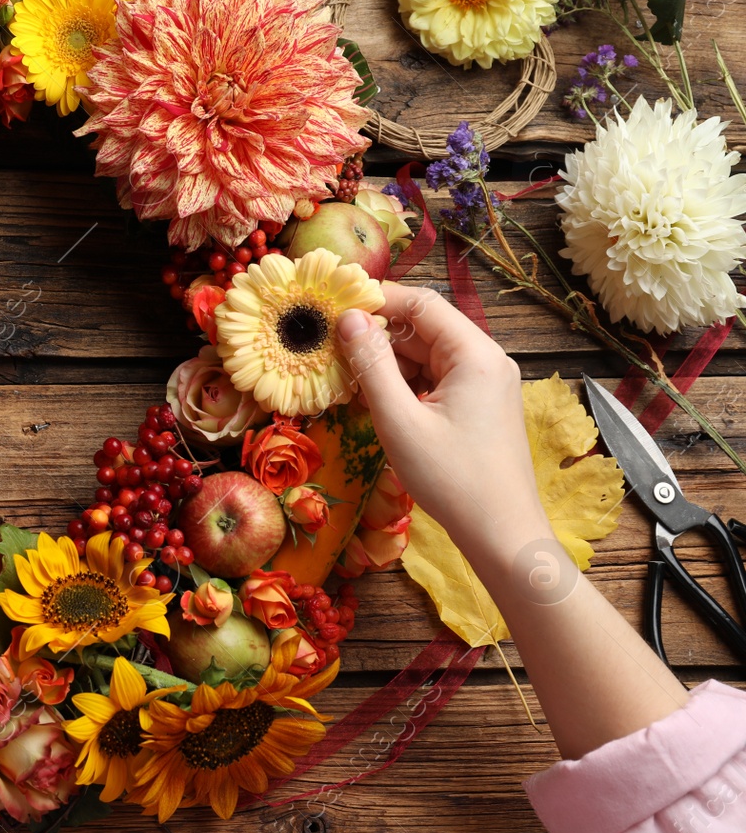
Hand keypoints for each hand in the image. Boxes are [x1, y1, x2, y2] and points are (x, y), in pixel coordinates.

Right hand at [337, 284, 549, 563]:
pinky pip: (436, 379)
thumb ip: (372, 365)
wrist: (501, 533)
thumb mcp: (400, 421)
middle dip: (379, 334)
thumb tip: (348, 320)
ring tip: (347, 377)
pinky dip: (404, 384)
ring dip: (388, 362)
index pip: (422, 304)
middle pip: (425, 328)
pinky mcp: (479, 406)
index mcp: (475, 354)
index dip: (378, 299)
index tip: (335, 307)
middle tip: (332, 346)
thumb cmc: (452, 478)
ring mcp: (485, 384)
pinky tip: (374, 399)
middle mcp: (486, 360)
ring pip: (428, 355)